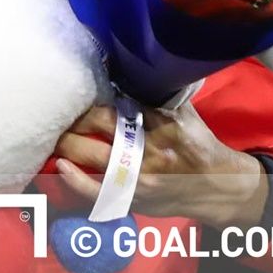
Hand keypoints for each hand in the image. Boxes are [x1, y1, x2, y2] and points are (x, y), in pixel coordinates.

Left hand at [55, 102, 267, 227]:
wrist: (218, 188)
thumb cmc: (198, 145)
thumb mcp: (185, 114)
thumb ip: (158, 96)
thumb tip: (127, 73)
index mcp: (162, 123)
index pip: (118, 105)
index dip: (90, 100)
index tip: (74, 94)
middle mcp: (149, 149)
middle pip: (100, 126)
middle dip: (75, 119)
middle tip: (57, 113)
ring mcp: (140, 178)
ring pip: (94, 157)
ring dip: (69, 144)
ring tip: (54, 135)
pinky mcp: (134, 199)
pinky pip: (98, 192)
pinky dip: (75, 180)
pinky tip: (61, 166)